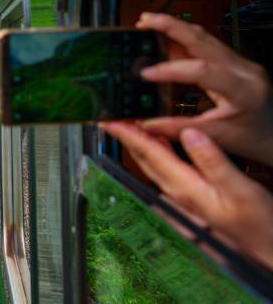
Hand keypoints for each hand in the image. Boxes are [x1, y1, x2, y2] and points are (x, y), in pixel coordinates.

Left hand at [102, 121, 272, 270]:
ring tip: (130, 127)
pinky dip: (157, 155)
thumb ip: (212, 161)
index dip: (129, 135)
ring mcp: (184, 198)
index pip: (151, 154)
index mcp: (187, 187)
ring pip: (154, 166)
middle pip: (145, 159)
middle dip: (127, 138)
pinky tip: (160, 147)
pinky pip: (166, 171)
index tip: (110, 122)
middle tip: (112, 119)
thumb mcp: (240, 189)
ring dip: (141, 145)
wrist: (267, 249)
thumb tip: (189, 134)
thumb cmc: (258, 225)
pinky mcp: (193, 199)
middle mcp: (179, 193)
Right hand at [135, 12, 272, 164]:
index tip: (147, 73)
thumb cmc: (254, 137)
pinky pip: (207, 44)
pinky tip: (165, 38)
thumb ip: (179, 128)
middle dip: (170, 26)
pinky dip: (183, 38)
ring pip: (204, 36)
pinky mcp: (235, 61)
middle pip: (203, 39)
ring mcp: (241, 62)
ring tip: (149, 24)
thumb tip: (147, 123)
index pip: (202, 71)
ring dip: (175, 27)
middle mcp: (245, 70)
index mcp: (244, 90)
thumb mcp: (217, 137)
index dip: (170, 69)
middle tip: (145, 20)